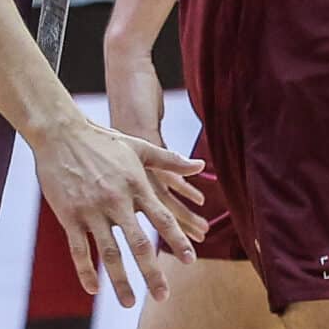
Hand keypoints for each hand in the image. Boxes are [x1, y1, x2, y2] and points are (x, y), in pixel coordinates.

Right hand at [29, 113, 204, 306]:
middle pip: (138, 243)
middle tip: (163, 297)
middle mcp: (117, 200)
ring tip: (130, 303)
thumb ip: (170, 161)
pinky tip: (94, 289)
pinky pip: (79, 249)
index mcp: (137, 185)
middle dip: (151, 272)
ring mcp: (91, 210)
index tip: (190, 261)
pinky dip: (86, 271)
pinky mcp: (68, 215)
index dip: (178, 241)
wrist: (60, 133)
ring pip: (108, 253)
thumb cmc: (103, 140)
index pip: (163, 219)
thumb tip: (201, 165)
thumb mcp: (140, 147)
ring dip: (120, 280)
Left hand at [104, 43, 207, 244]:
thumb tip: (162, 171)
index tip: (177, 249)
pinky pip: (165, 170)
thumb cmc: (131, 104)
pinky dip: (184, 184)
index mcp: (125, 175)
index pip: (145, 213)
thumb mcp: (139, 135)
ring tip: (202, 230)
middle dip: (174, 233)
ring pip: (161, 197)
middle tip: (190, 252)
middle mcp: (129, 173)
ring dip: (183, 215)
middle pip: (154, 212)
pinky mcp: (147, 142)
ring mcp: (137, 159)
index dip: (163, 231)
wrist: (125, 77)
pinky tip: (199, 196)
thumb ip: (154, 154)